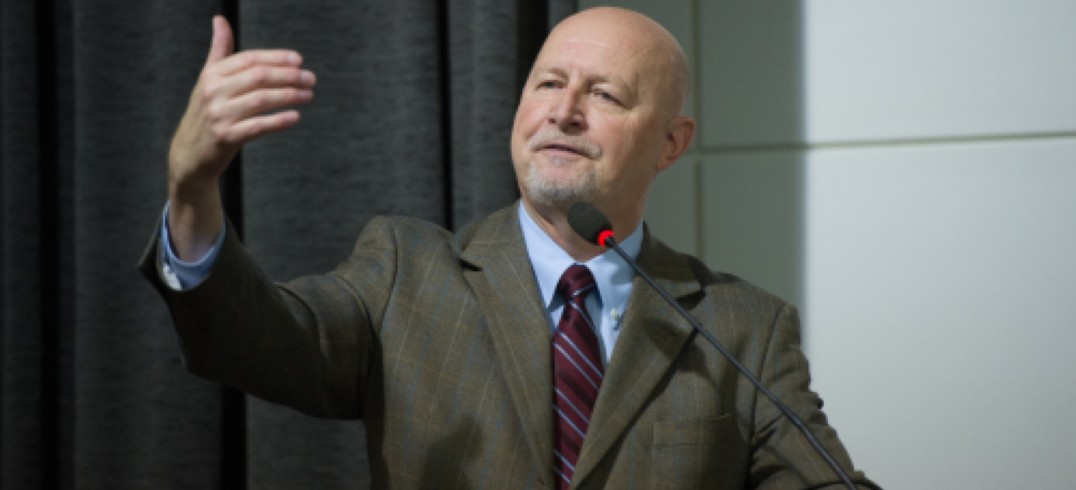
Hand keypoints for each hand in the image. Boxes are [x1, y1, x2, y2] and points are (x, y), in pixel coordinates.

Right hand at [167, 15, 315, 259]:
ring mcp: (219, 115)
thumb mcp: (208, 80)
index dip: (276, 58)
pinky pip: (258, 126)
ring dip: (290, 96)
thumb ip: (219, 51)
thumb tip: (219, 19)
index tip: (299, 60)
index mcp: (211, 75)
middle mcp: (213, 92)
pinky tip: (295, 117)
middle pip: (258, 77)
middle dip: (288, 76)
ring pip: (262, 99)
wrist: (189, 154)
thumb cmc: (205, 112)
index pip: (249, 59)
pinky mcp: (226, 138)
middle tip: (310, 78)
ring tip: (308, 95)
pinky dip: (278, 121)